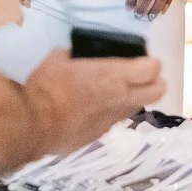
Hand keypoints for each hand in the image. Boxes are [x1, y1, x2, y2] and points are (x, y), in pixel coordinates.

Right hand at [23, 51, 164, 154]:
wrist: (34, 124)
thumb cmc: (47, 86)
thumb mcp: (57, 59)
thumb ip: (72, 55)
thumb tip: (72, 55)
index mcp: (114, 76)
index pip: (152, 69)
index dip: (151, 63)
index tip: (142, 60)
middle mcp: (120, 98)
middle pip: (157, 92)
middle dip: (154, 83)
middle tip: (140, 77)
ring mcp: (111, 119)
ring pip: (135, 108)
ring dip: (130, 99)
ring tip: (111, 92)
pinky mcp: (98, 135)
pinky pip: (111, 121)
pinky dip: (107, 114)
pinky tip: (89, 110)